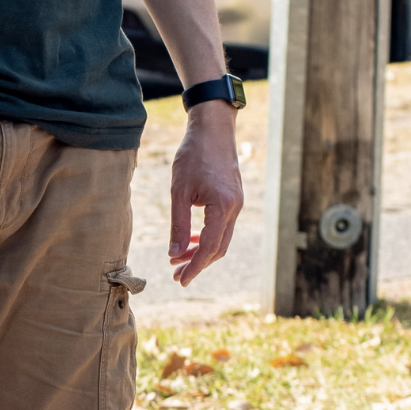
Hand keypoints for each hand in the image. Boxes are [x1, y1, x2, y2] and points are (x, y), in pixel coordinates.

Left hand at [168, 102, 244, 285]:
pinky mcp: (233, 198)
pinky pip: (222, 226)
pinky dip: (207, 237)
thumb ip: (178, 226)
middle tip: (176, 275)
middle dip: (198, 264)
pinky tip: (190, 240)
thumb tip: (174, 254)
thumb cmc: (193, 156)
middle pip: (219, 248)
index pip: (210, 248)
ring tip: (178, 260)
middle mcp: (235, 208)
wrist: (213, 128)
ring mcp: (237, 203)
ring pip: (222, 239)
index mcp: (223, 207)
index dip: (195, 267)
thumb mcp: (179, 192)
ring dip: (202, 252)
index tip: (181, 280)